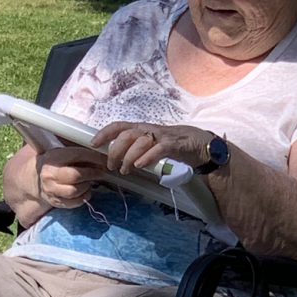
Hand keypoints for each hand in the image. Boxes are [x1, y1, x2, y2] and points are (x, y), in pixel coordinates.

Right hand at [36, 143, 106, 209]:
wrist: (36, 179)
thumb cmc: (55, 164)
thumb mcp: (63, 154)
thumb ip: (79, 155)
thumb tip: (102, 158)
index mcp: (52, 158)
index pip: (76, 155)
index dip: (93, 157)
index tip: (103, 159)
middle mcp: (49, 174)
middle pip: (75, 175)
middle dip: (92, 173)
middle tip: (101, 172)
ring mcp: (51, 190)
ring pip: (75, 191)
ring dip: (87, 186)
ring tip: (90, 181)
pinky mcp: (56, 202)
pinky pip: (75, 202)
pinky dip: (84, 196)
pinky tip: (85, 190)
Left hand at [92, 122, 218, 176]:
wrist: (202, 145)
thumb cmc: (175, 145)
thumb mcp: (153, 145)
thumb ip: (137, 148)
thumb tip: (118, 158)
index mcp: (143, 128)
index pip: (120, 126)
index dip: (105, 133)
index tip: (93, 143)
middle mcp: (150, 129)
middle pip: (127, 134)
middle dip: (115, 150)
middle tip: (111, 166)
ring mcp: (162, 136)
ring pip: (140, 141)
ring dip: (128, 156)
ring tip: (124, 170)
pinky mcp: (175, 145)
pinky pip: (158, 149)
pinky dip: (147, 157)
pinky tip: (140, 165)